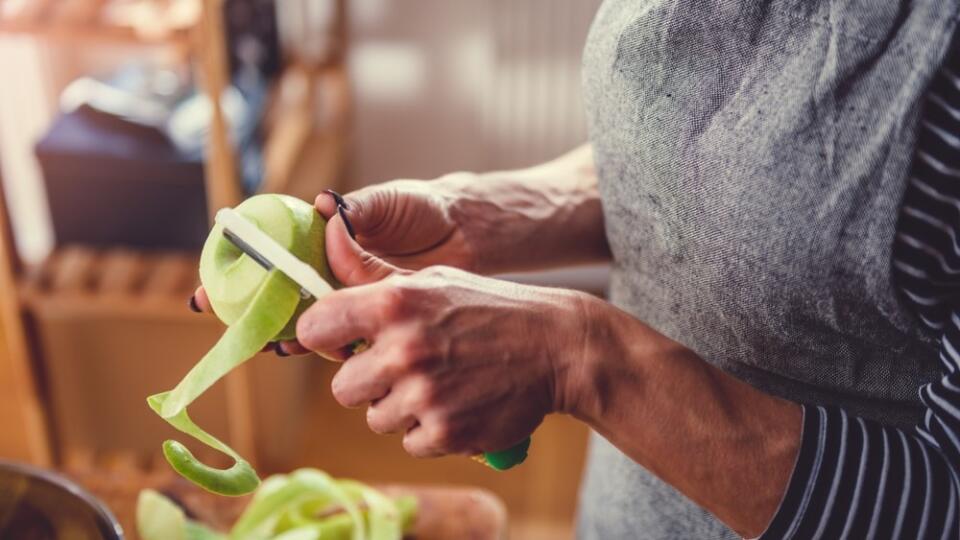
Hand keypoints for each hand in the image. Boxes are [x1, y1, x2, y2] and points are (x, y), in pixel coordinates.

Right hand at [191, 175, 476, 353]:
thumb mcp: (388, 201)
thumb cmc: (423, 207)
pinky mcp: (372, 315)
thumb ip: (356, 210)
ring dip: (279, 330)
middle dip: (245, 307)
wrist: (465, 231)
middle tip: (219, 319)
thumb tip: (324, 204)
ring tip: (259, 340)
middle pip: (278, 291)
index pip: (272, 252)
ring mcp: (349, 293)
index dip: (238, 267)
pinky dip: (320, 342)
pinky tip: (301, 349)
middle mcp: (329, 267)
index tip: (208, 285)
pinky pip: (341, 331)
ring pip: (305, 316)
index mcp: (324, 237)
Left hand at [294, 256, 591, 456]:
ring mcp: (424, 395)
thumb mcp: (433, 282)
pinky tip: (459, 403)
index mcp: (394, 302)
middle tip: (405, 369)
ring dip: (401, 408)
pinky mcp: (446, 431)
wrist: (555, 346)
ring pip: (376, 419)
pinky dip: (431, 430)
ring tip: (441, 384)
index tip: (340, 343)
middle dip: (369, 383)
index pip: (316, 327)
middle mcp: (403, 349)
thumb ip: (375, 284)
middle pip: (342, 388)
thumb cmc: (486, 309)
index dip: (324, 338)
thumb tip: (325, 261)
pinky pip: (410, 442)